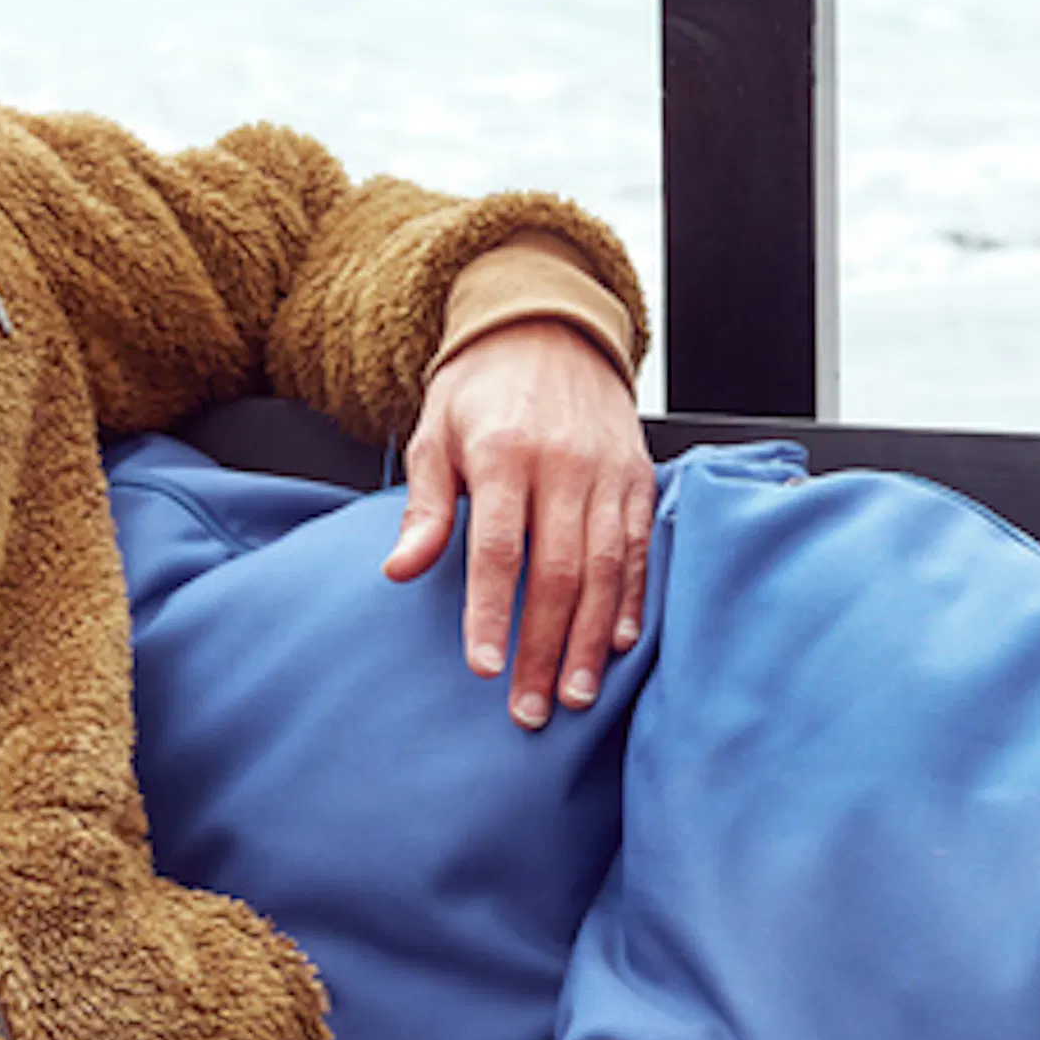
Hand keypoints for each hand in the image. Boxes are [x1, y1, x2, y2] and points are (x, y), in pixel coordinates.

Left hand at [382, 316, 654, 728]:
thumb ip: (425, 507)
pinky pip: (639, 549)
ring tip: (573, 694)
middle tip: (530, 709)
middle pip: (558, 573)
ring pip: (605, 571)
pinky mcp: (638, 479)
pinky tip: (617, 645)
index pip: (498, 550)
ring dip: (589, 640)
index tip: (484, 669)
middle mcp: (563, 466)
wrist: (547, 330)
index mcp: (504, 455)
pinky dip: (631, 601)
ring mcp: (608, 473)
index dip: (491, 613)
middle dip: (543, 647)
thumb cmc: (480, 390)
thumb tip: (399, 570)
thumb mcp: (435, 434)